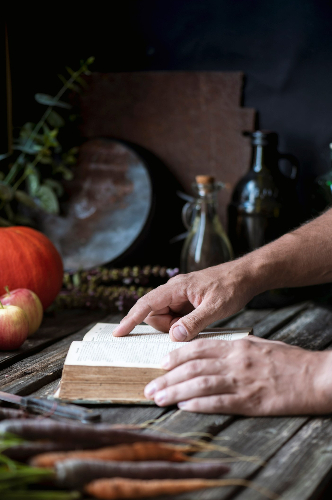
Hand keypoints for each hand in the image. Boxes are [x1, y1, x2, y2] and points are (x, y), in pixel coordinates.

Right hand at [113, 259, 260, 341]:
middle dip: (167, 327)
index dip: (131, 319)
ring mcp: (180, 296)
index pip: (146, 304)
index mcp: (176, 287)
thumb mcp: (215, 307)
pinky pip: (176, 317)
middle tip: (189, 327)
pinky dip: (182, 324)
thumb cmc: (232, 286)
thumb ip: (194, 322)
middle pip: (154, 314)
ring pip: (165, 318)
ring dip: (177, 327)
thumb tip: (174, 336)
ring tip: (199, 321)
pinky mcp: (187, 302)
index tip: (118, 333)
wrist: (246, 276)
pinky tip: (196, 323)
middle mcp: (174, 290)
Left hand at [144, 337, 331, 414]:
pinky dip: (198, 404)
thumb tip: (214, 353)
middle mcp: (235, 361)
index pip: (198, 348)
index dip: (176, 356)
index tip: (161, 363)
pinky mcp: (250, 402)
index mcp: (237, 346)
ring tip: (158, 399)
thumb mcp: (259, 345)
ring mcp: (242, 381)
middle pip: (192, 368)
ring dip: (175, 392)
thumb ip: (235, 348)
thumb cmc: (288, 361)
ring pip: (200, 384)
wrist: (315, 376)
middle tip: (149, 386)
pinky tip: (184, 406)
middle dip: (167, 377)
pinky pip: (218, 402)